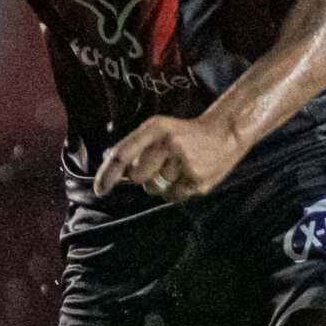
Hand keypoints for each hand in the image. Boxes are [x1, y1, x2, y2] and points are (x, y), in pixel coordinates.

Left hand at [92, 114, 248, 202]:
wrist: (226, 133)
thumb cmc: (185, 133)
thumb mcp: (159, 128)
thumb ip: (134, 144)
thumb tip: (107, 160)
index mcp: (156, 128)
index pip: (123, 154)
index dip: (107, 174)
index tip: (100, 189)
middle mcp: (169, 144)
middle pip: (137, 177)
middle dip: (142, 177)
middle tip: (158, 166)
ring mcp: (184, 164)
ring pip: (155, 190)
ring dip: (160, 185)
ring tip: (176, 170)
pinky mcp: (197, 180)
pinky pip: (173, 197)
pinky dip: (176, 190)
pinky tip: (188, 176)